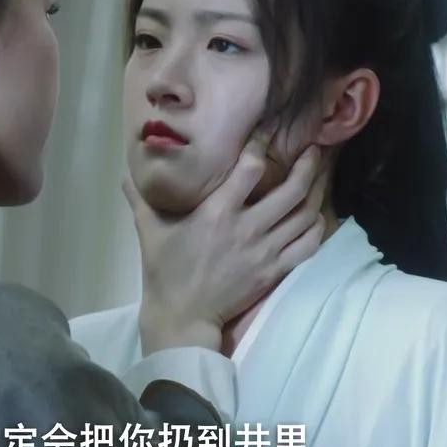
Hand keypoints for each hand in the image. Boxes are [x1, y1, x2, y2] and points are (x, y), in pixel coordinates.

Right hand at [124, 129, 328, 354]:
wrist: (183, 317)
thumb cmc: (165, 271)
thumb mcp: (149, 231)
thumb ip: (140, 199)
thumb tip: (125, 174)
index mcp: (217, 212)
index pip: (250, 168)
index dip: (262, 144)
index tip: (269, 129)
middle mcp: (247, 228)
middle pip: (291, 189)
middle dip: (307, 165)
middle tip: (314, 149)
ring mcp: (264, 251)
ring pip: (305, 215)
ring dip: (316, 192)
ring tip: (320, 175)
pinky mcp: (274, 271)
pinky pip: (307, 245)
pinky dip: (316, 227)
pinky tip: (316, 215)